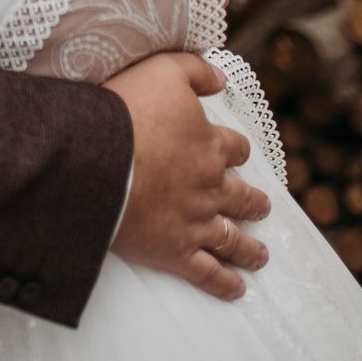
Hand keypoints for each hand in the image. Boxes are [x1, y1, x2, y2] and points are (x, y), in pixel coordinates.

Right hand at [105, 51, 269, 299]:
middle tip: (262, 207)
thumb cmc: (128, 111)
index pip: (236, 149)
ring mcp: (196, 222)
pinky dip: (225, 284)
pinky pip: (208, 273)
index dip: (237, 150)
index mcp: (210, 145)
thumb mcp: (163, 70)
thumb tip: (220, 77)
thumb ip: (195, 70)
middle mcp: (211, 187)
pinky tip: (238, 290)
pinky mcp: (175, 251)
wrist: (99, 159)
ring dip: (249, 248)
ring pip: (232, 239)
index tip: (238, 154)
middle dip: (254, 202)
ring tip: (261, 255)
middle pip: (242, 196)